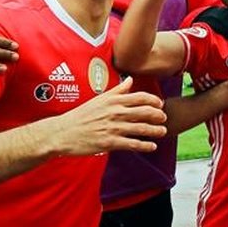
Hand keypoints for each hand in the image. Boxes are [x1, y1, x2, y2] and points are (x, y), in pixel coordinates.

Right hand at [45, 77, 167, 154]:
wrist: (63, 132)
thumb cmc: (81, 115)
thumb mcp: (99, 99)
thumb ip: (117, 90)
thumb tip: (130, 79)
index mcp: (113, 100)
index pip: (140, 97)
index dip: (154, 100)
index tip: (160, 104)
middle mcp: (115, 112)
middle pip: (145, 112)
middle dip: (158, 115)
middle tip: (164, 118)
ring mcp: (113, 127)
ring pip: (142, 128)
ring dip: (156, 131)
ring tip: (163, 132)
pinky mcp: (110, 142)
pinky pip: (133, 144)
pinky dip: (145, 146)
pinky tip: (152, 146)